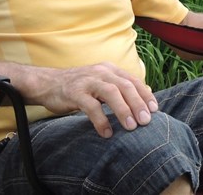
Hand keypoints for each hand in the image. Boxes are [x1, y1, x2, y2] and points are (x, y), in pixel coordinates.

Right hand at [34, 62, 157, 138]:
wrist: (47, 83)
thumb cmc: (79, 87)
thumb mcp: (101, 83)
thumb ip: (118, 90)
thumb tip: (142, 103)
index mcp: (110, 70)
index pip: (133, 80)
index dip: (145, 95)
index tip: (155, 110)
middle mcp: (101, 72)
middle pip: (125, 86)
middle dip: (138, 104)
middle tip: (146, 121)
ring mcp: (88, 81)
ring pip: (111, 93)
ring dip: (123, 110)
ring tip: (131, 127)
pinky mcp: (74, 93)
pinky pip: (91, 106)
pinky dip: (101, 120)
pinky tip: (107, 132)